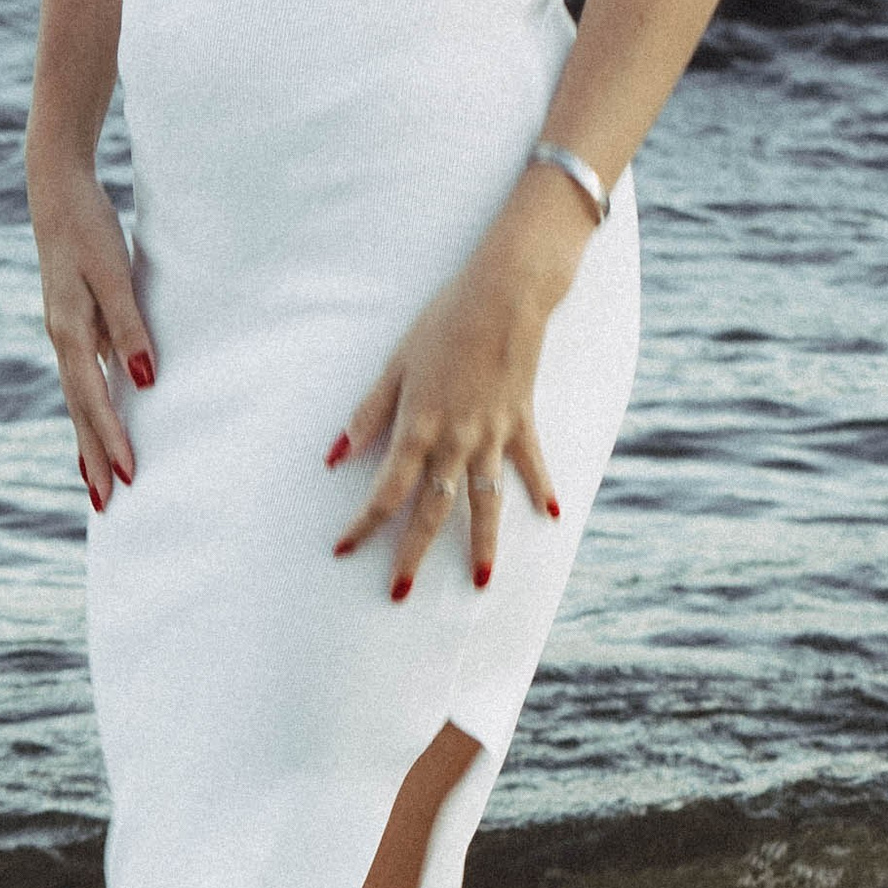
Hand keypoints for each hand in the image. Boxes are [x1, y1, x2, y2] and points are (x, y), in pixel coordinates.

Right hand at [31, 158, 153, 508]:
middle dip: (93, 460)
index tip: (128, 477)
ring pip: (78, 401)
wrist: (56, 189)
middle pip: (80, 412)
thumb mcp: (114, 272)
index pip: (93, 400)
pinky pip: (82, 382)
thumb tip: (144, 380)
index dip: (109, 440)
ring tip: (97, 485)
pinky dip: (90, 413)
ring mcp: (65, 336)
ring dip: (88, 444)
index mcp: (71, 332)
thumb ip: (131, 326)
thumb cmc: (89, 226)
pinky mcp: (74, 327)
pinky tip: (98, 430)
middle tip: (107, 508)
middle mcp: (63, 341)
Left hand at [327, 185, 586, 597]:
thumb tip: (335, 456)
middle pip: (431, 510)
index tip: (343, 549)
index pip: (385, 491)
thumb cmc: (444, 321)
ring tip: (480, 582)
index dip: (362, 524)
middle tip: (400, 595)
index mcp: (417, 426)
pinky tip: (552, 516)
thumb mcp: (396, 363)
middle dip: (413, 555)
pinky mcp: (522, 422)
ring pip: (485, 503)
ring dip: (483, 544)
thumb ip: (368, 414)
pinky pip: (531, 465)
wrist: (505, 292)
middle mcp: (455, 440)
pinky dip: (541, 489)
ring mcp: (492, 435)